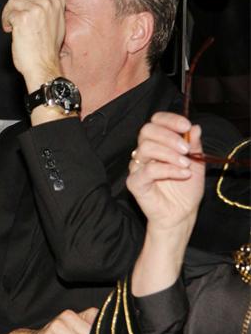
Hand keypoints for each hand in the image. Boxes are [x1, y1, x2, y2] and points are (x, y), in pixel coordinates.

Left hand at [1, 0, 64, 89]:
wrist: (43, 65)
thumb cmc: (48, 49)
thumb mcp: (59, 21)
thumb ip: (57, 0)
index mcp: (56, 3)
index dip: (25, 2)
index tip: (22, 10)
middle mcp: (46, 4)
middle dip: (14, 6)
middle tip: (14, 19)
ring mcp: (35, 10)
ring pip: (12, 1)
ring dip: (8, 13)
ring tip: (12, 25)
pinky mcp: (22, 18)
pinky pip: (8, 14)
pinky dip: (6, 22)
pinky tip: (11, 31)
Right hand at [127, 112, 203, 234]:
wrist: (182, 213)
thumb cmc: (186, 189)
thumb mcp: (197, 163)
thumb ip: (194, 145)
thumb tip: (195, 128)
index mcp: (158, 143)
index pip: (156, 122)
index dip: (169, 120)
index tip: (186, 126)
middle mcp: (144, 152)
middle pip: (147, 130)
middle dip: (168, 136)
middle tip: (186, 149)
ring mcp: (137, 166)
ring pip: (146, 148)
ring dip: (170, 154)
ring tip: (187, 164)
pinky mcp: (134, 182)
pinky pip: (148, 170)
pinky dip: (169, 170)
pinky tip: (184, 174)